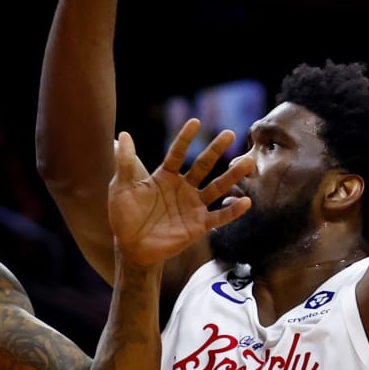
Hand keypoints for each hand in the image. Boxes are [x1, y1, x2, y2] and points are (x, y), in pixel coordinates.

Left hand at [108, 119, 253, 267]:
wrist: (131, 247)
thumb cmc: (124, 216)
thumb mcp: (121, 188)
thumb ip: (124, 163)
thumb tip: (123, 135)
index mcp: (165, 176)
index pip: (177, 153)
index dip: (185, 138)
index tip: (196, 122)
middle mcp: (183, 187)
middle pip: (203, 165)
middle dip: (216, 150)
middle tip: (229, 134)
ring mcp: (193, 206)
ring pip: (216, 188)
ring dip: (232, 176)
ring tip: (247, 163)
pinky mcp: (198, 225)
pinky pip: (219, 217)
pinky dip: (233, 211)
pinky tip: (247, 202)